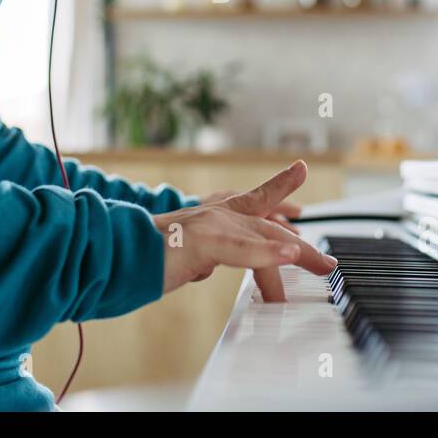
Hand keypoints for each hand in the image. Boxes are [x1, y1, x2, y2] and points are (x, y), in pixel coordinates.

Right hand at [151, 160, 334, 302]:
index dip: (279, 186)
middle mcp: (213, 213)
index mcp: (209, 215)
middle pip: (268, 224)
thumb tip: (204, 269)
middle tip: (326, 264)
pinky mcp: (201, 240)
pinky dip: (266, 252)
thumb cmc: (138, 256)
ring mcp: (208, 224)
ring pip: (263, 235)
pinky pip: (241, 248)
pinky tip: (287, 255)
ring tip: (323, 266)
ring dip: (296, 253)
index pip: (251, 198)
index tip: (301, 168)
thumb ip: (197, 258)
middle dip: (300, 246)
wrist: (111, 250)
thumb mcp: (178, 258)